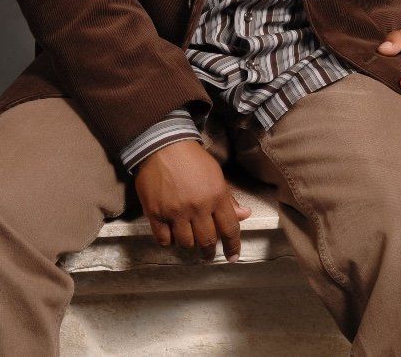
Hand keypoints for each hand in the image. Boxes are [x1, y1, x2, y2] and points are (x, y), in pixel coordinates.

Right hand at [134, 139, 251, 262]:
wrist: (162, 145)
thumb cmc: (192, 158)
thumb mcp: (216, 174)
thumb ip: (229, 198)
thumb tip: (245, 214)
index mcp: (216, 196)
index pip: (229, 229)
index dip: (233, 246)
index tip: (233, 256)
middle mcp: (197, 207)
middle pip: (207, 241)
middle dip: (209, 251)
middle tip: (207, 254)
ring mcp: (175, 212)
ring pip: (186, 243)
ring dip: (189, 244)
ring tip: (189, 238)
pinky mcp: (155, 213)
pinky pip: (164, 240)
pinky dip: (169, 241)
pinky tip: (172, 234)